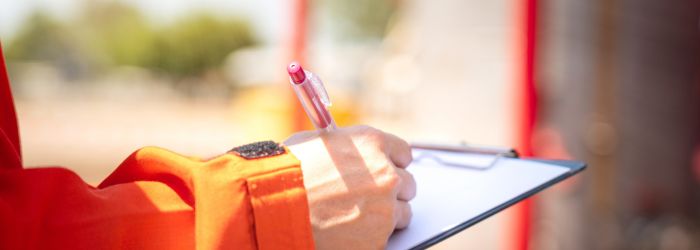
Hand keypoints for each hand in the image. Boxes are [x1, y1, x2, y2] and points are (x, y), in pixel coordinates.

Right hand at [285, 125, 415, 249]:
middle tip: (370, 197)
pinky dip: (371, 237)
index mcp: (372, 144)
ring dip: (386, 216)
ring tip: (358, 218)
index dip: (392, 163)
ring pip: (403, 214)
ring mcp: (386, 208)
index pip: (403, 153)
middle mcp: (386, 173)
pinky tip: (348, 232)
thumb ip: (345, 148)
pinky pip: (385, 238)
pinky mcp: (379, 239)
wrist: (271, 208)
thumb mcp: (317, 145)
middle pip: (408, 184)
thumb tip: (352, 154)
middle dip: (391, 191)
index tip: (386, 170)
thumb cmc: (285, 173)